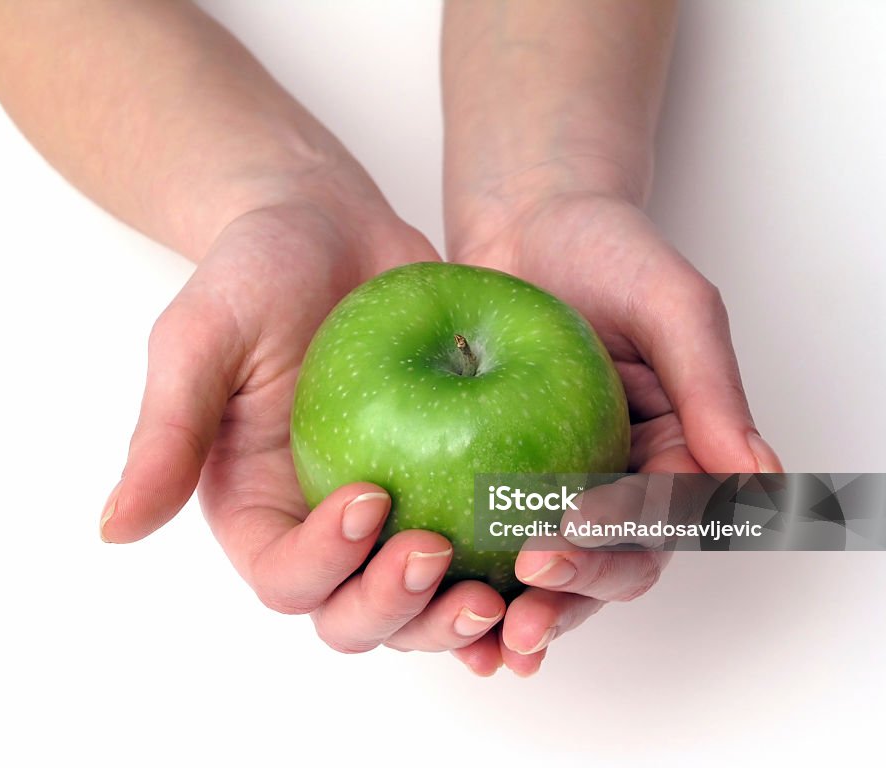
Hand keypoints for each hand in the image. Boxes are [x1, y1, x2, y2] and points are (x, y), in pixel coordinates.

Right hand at [99, 201, 508, 656]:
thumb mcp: (200, 341)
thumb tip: (113, 529)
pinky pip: (481, 544)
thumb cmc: (254, 274)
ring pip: (423, 603)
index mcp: (258, 512)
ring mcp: (392, 513)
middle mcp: (323, 528)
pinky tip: (549, 555)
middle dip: (397, 611)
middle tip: (441, 562)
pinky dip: (510, 569)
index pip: (286, 578)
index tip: (370, 501)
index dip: (325, 566)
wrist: (329, 228)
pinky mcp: (449, 483)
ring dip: (460, 615)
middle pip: (356, 615)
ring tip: (508, 588)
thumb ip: (166, 434)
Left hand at [448, 190, 783, 675]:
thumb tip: (761, 478)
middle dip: (565, 600)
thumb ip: (713, 390)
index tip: (563, 543)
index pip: (654, 523)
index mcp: (667, 456)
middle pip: (600, 567)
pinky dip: (464, 576)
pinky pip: (478, 536)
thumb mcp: (672, 306)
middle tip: (520, 617)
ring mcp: (546, 485)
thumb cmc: (607, 250)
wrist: (526, 223)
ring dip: (515, 612)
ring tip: (479, 635)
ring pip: (540, 570)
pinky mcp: (488, 477)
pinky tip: (431, 603)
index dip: (615, 548)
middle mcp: (610, 483)